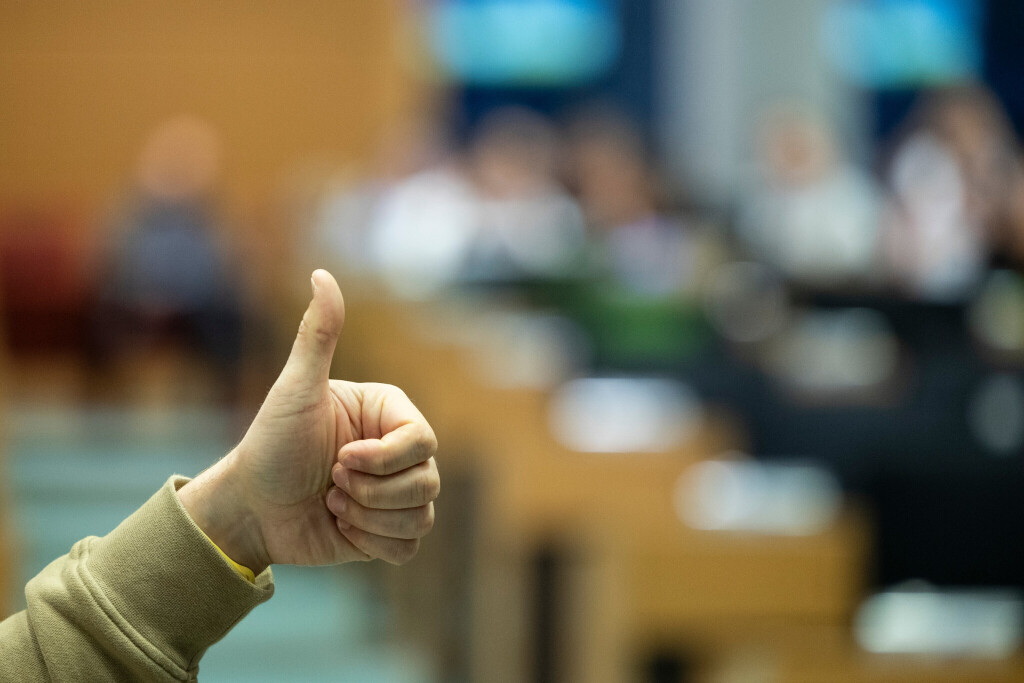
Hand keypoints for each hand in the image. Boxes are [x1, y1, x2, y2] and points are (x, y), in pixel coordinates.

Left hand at [178, 269, 438, 573]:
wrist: (249, 507)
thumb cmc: (270, 443)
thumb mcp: (295, 389)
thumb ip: (318, 334)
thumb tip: (321, 273)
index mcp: (390, 416)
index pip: (423, 441)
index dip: (382, 460)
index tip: (338, 459)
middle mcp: (400, 452)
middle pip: (428, 482)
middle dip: (369, 492)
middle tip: (328, 481)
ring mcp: (398, 493)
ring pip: (421, 516)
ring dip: (367, 518)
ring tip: (331, 502)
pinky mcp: (389, 530)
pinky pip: (409, 547)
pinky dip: (371, 543)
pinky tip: (340, 526)